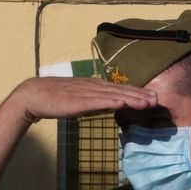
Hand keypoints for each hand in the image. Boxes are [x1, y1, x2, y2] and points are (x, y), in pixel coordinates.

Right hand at [3, 77, 158, 125]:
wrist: (33, 95)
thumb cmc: (56, 98)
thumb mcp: (80, 99)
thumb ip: (95, 101)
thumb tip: (109, 104)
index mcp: (93, 85)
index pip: (119, 89)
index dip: (136, 92)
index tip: (152, 97)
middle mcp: (92, 86)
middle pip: (120, 90)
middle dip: (140, 95)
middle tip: (157, 100)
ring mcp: (85, 92)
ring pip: (112, 95)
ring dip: (131, 98)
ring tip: (147, 102)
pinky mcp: (77, 101)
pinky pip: (96, 101)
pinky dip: (110, 102)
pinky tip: (122, 103)